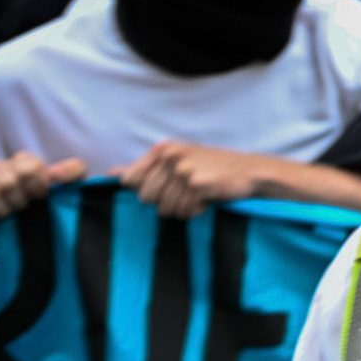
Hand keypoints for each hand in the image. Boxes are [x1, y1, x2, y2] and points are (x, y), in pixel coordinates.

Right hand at [0, 151, 85, 227]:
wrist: (41, 215)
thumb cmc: (57, 195)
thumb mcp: (75, 180)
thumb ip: (72, 171)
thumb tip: (53, 174)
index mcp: (24, 163)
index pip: (27, 167)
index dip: (36, 185)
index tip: (42, 195)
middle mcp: (0, 172)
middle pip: (5, 180)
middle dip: (17, 198)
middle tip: (22, 207)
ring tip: (4, 215)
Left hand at [119, 140, 272, 218]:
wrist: (250, 171)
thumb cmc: (212, 168)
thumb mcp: (177, 160)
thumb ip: (144, 168)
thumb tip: (110, 175)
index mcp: (162, 149)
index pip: (130, 180)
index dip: (147, 190)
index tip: (168, 186)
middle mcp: (170, 156)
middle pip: (146, 197)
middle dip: (166, 201)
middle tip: (187, 193)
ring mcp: (184, 169)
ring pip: (165, 208)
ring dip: (183, 208)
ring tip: (200, 196)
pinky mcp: (197, 184)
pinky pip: (184, 211)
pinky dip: (196, 211)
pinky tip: (208, 200)